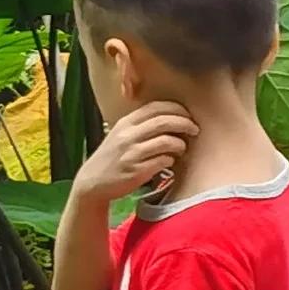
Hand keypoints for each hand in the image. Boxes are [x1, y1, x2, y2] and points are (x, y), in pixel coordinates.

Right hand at [76, 99, 193, 214]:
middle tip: (195, 129)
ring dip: (180, 144)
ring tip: (182, 148)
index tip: (188, 115)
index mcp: (125, 122)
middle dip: (185, 123)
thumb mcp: (121, 134)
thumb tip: (172, 117)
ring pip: (167, 141)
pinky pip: (164, 160)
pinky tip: (170, 161)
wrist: (93, 182)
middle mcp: (128, 135)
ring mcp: (132, 153)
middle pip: (164, 121)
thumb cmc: (112, 157)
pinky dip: (171, 160)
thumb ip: (141, 125)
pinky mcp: (137, 171)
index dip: (177, 108)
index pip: (156, 107)